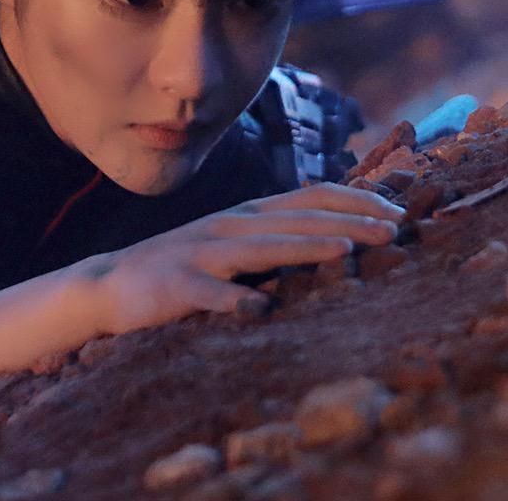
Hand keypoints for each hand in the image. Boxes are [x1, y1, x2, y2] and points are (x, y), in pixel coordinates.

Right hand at [74, 183, 403, 334]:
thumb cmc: (184, 269)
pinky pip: (208, 294)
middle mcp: (231, 226)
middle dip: (350, 221)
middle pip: (298, 218)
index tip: (398, 214)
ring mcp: (202, 253)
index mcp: (249, 215)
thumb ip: (278, 239)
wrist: (109, 286)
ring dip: (305, 248)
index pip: (312, 196)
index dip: (356, 201)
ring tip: (345, 251)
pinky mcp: (176, 286)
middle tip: (396, 230)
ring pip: (262, 248)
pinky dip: (233, 301)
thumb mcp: (236, 246)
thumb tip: (340, 236)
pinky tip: (258, 311)